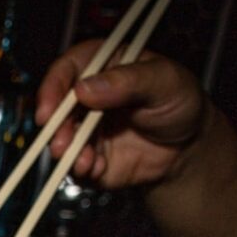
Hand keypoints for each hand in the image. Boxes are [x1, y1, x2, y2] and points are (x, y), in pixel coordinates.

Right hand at [34, 39, 206, 188]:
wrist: (188, 146)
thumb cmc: (179, 102)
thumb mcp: (165, 81)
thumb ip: (128, 80)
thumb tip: (85, 88)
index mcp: (101, 66)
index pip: (66, 70)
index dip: (52, 88)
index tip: (48, 112)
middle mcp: (86, 97)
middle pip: (56, 109)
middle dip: (56, 129)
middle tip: (61, 144)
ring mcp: (85, 129)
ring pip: (61, 140)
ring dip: (67, 153)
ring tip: (85, 162)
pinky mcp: (89, 156)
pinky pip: (75, 165)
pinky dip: (82, 170)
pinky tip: (97, 169)